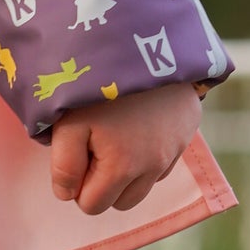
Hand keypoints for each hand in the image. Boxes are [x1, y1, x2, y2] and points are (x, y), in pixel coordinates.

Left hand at [50, 83, 201, 214]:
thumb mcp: (68, 122)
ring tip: (111, 135)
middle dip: (101, 184)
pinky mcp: (185, 134)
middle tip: (90, 144)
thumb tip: (66, 195)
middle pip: (120, 203)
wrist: (145, 44)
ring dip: (125, 173)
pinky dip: (145, 155)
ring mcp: (174, 152)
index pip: (92, 205)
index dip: (75, 184)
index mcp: (123, 168)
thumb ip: (64, 165)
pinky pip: (162, 164)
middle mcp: (154, 167)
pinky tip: (134, 126)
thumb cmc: (99, 85)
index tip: (72, 154)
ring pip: (144, 186)